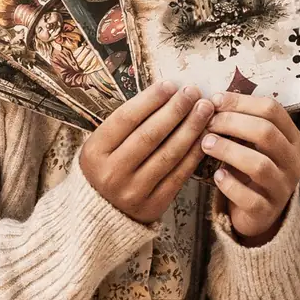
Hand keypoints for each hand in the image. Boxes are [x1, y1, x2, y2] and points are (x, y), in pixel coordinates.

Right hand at [80, 81, 214, 223]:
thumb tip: (163, 96)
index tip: (170, 84)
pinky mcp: (154, 205)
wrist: (101, 215)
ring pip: (168, 154)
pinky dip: (193, 153)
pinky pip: (179, 175)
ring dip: (190, 128)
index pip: (126, 118)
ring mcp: (134, 191)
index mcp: (95, 151)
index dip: (150, 100)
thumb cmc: (105, 168)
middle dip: (175, 110)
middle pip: (150, 135)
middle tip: (193, 92)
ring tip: (204, 109)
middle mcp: (112, 172)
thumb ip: (126, 126)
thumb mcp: (102, 146)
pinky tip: (204, 136)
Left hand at [202, 94, 299, 243]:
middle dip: (231, 122)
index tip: (214, 100)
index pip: (272, 109)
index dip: (240, 101)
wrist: (255, 210)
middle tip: (207, 123)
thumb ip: (239, 121)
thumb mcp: (251, 141)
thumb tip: (212, 99)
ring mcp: (282, 188)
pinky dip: (229, 184)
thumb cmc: (248, 165)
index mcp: (291, 138)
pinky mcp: (267, 211)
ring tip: (206, 144)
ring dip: (227, 150)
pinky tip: (217, 175)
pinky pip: (249, 198)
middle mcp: (292, 162)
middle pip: (266, 132)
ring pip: (259, 165)